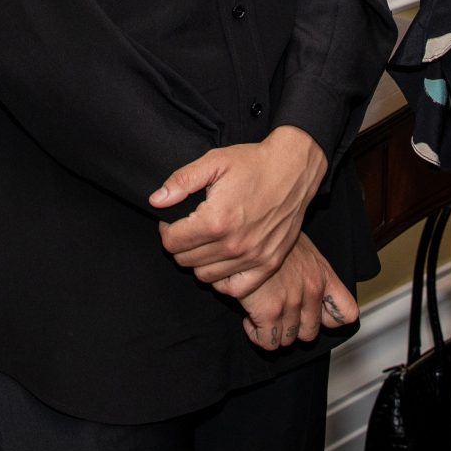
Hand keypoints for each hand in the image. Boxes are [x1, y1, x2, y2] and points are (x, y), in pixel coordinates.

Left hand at [150, 127, 328, 295]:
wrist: (294, 168)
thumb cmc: (253, 163)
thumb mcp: (213, 162)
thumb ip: (181, 182)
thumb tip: (156, 201)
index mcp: (216, 220)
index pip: (172, 242)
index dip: (167, 229)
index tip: (174, 220)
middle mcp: (233, 244)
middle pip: (186, 261)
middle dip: (181, 244)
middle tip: (190, 228)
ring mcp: (253, 257)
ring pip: (206, 276)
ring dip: (199, 261)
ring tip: (206, 241)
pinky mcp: (269, 263)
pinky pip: (235, 289)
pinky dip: (223, 279)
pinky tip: (223, 260)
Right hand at [237, 235, 356, 352]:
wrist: (247, 230)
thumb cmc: (267, 234)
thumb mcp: (299, 246)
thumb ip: (308, 271)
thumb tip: (300, 289)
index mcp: (322, 275)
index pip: (346, 314)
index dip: (329, 320)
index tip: (312, 316)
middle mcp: (312, 290)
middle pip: (310, 333)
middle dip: (291, 328)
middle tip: (276, 313)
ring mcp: (292, 303)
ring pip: (287, 340)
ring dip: (272, 331)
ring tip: (260, 313)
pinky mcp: (269, 311)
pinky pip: (268, 342)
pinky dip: (257, 336)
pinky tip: (250, 318)